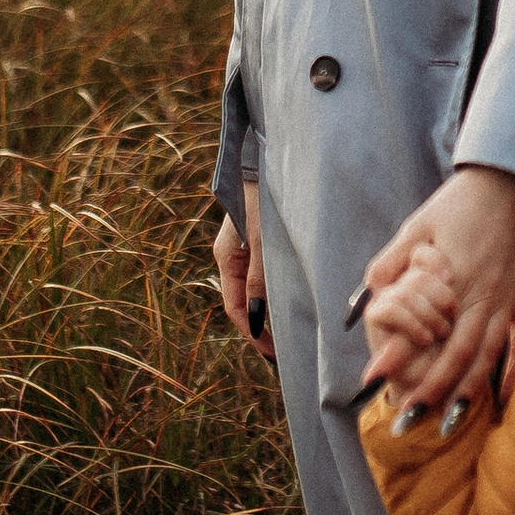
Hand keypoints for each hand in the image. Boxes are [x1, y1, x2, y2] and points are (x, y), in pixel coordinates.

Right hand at [213, 182, 274, 362]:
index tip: (273, 353)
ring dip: (267, 311)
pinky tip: (288, 300)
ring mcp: (244, 248)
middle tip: (283, 350)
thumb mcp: (263, 242)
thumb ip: (259, 280)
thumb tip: (255, 318)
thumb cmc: (264, 200)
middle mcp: (232, 256)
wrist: (265, 161)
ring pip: (252, 291)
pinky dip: (272, 293)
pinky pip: (261, 276)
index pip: (235, 308)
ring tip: (288, 330)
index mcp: (226, 258)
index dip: (253, 334)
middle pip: (242, 303)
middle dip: (260, 328)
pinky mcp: (258, 241)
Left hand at [358, 166, 514, 423]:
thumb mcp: (418, 225)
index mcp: (452, 278)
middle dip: (431, 390)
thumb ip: (392, 260)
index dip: (397, 356)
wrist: (513, 179)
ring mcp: (509, 297)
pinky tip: (499, 397)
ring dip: (467, 391)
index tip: (374, 380)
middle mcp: (482, 294)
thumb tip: (366, 292)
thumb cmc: (460, 202)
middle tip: (407, 418)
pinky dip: (510, 371)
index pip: (421, 327)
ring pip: (487, 354)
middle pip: (456, 354)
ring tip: (446, 422)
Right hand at [361, 252, 459, 377]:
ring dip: (429, 314)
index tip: (451, 278)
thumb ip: (454, 286)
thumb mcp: (461, 307)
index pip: (424, 252)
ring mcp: (385, 294)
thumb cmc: (451, 338)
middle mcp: (400, 276)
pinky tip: (426, 338)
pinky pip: (391, 309)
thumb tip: (450, 275)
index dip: (438, 261)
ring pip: (408, 289)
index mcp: (419, 267)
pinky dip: (412, 324)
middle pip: (419, 271)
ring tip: (443, 332)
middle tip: (452, 317)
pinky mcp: (375, 314)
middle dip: (441, 296)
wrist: (430, 374)